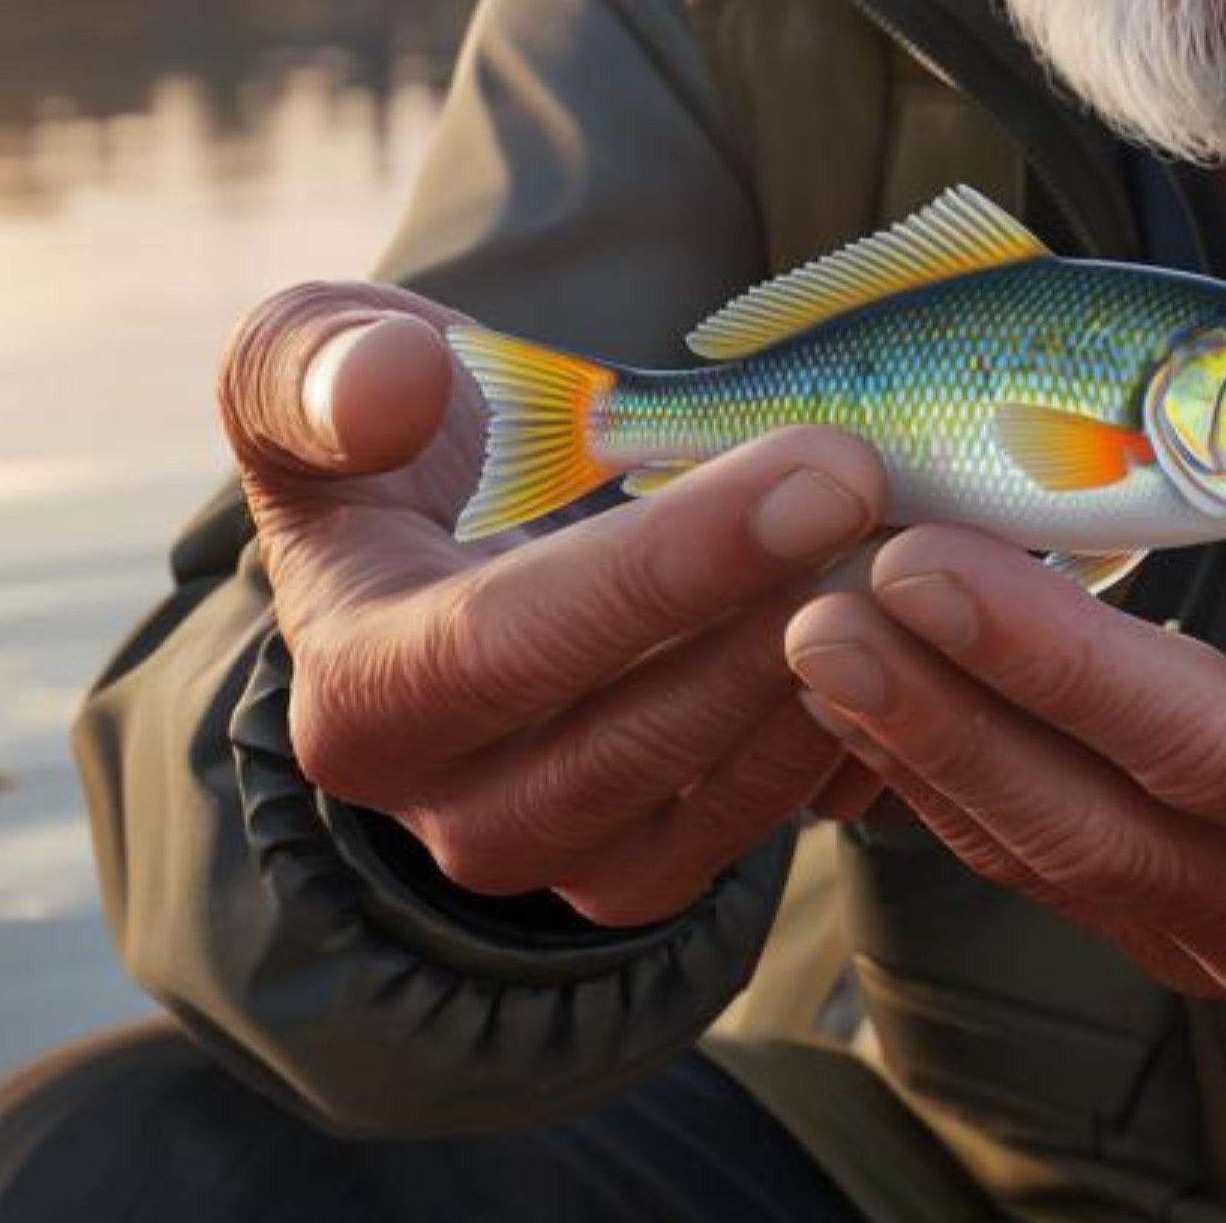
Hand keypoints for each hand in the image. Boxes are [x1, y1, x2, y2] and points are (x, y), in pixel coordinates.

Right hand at [218, 282, 894, 926]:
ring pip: (710, 802)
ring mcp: (557, 855)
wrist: (434, 531)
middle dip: (779, 616)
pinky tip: (916, 631)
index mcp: (358, 697)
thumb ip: (314, 369)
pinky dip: (848, 735)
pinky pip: (760, 828)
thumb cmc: (376, 437)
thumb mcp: (304, 364)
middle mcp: (449, 808)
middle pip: (631, 740)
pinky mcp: (649, 861)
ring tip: (921, 558)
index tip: (821, 468)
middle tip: (902, 504)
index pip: (514, 646)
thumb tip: (396, 387)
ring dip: (832, 683)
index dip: (674, 566)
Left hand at [781, 479, 1225, 1019]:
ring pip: (1034, 851)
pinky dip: (929, 773)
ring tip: (813, 624)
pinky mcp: (1153, 925)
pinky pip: (1020, 858)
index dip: (1068, 662)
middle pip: (1091, 820)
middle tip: (826, 594)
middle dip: (946, 707)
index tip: (941, 557)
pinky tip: (859, 683)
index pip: (1215, 746)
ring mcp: (1214, 939)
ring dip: (913, 741)